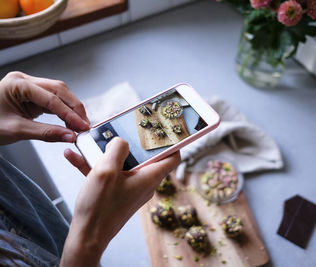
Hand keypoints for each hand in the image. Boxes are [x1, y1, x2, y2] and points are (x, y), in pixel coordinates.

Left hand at [0, 71, 89, 144]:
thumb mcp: (17, 131)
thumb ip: (46, 133)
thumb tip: (70, 136)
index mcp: (18, 84)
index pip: (51, 98)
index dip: (69, 114)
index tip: (82, 127)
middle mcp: (24, 80)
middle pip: (59, 91)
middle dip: (74, 108)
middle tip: (85, 125)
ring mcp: (28, 86)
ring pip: (58, 93)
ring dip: (71, 109)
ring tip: (79, 125)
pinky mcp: (31, 94)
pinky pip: (52, 100)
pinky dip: (62, 110)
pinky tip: (69, 121)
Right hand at [61, 137, 180, 266]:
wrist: (86, 237)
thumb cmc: (99, 209)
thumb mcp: (106, 171)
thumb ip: (116, 149)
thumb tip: (121, 140)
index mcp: (149, 177)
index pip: (173, 157)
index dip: (172, 141)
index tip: (164, 128)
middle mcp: (144, 182)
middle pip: (145, 156)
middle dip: (130, 140)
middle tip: (119, 126)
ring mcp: (130, 188)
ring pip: (123, 162)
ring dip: (107, 151)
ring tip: (91, 139)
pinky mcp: (118, 193)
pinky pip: (110, 173)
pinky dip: (96, 164)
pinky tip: (75, 155)